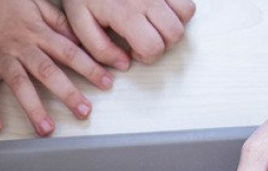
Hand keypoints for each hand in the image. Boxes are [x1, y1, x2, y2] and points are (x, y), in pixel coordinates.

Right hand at [0, 0, 113, 135]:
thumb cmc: (3, 2)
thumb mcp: (37, 4)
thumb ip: (60, 23)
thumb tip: (83, 39)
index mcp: (38, 32)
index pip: (70, 52)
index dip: (90, 68)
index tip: (107, 82)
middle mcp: (21, 46)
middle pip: (48, 71)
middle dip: (68, 92)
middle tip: (83, 111)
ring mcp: (0, 57)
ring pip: (20, 84)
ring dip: (33, 108)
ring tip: (46, 129)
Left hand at [64, 0, 195, 68]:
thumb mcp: (81, 23)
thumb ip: (100, 49)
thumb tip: (124, 64)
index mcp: (126, 13)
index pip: (154, 47)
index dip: (146, 57)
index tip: (134, 52)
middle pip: (175, 34)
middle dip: (162, 45)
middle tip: (143, 40)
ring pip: (186, 14)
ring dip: (174, 25)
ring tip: (154, 26)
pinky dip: (178, 9)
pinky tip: (160, 13)